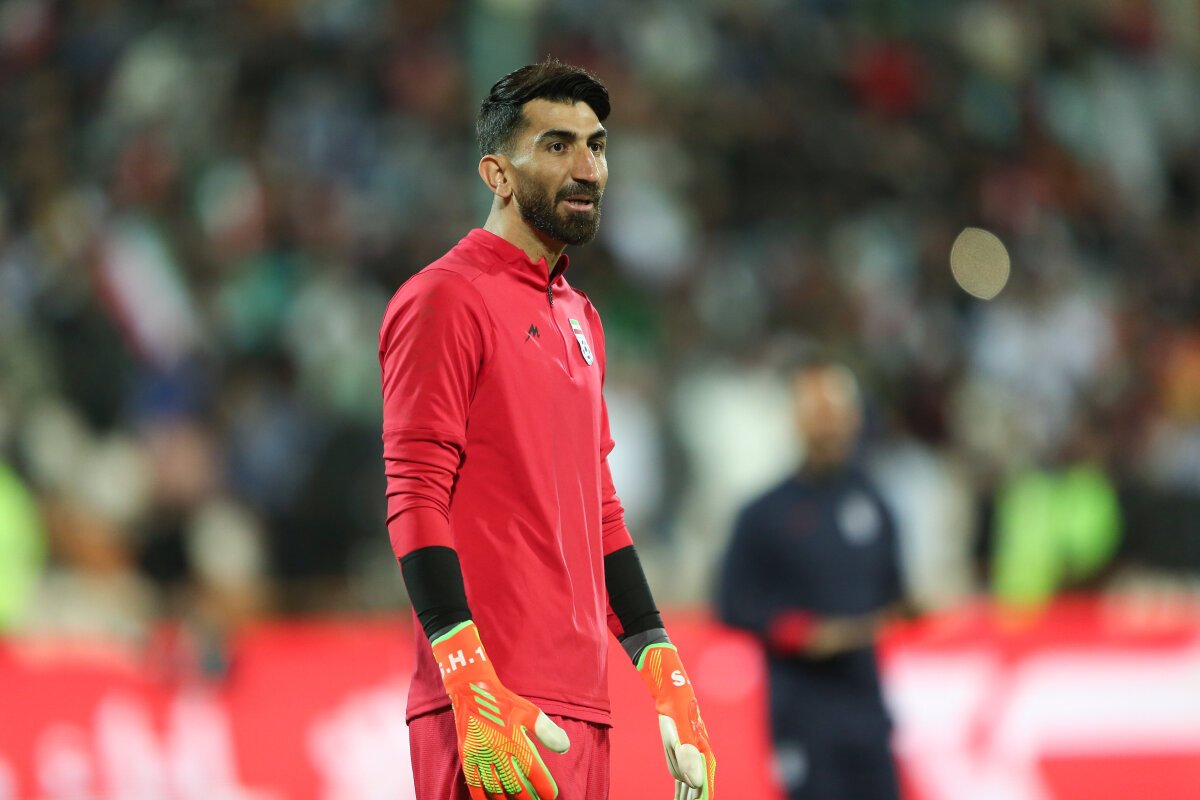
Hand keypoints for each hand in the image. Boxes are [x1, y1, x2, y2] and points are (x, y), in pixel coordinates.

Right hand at [432, 621, 569, 798]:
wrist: (472, 691)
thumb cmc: (504, 703)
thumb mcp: (529, 712)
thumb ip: (547, 731)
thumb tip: (566, 747)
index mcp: (514, 738)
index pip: (533, 771)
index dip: (544, 786)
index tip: (551, 794)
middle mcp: (497, 749)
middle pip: (515, 784)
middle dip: (527, 798)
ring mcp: (480, 755)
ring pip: (495, 788)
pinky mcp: (467, 757)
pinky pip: (475, 784)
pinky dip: (483, 798)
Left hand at [637, 643, 715, 799]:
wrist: (672, 690)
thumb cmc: (678, 707)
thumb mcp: (680, 730)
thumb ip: (688, 755)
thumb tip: (695, 783)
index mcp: (702, 752)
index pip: (704, 782)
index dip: (703, 796)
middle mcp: (699, 754)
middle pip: (698, 785)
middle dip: (696, 798)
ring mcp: (690, 753)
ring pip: (689, 781)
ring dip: (687, 795)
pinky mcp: (680, 750)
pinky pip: (682, 774)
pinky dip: (681, 786)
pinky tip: (680, 793)